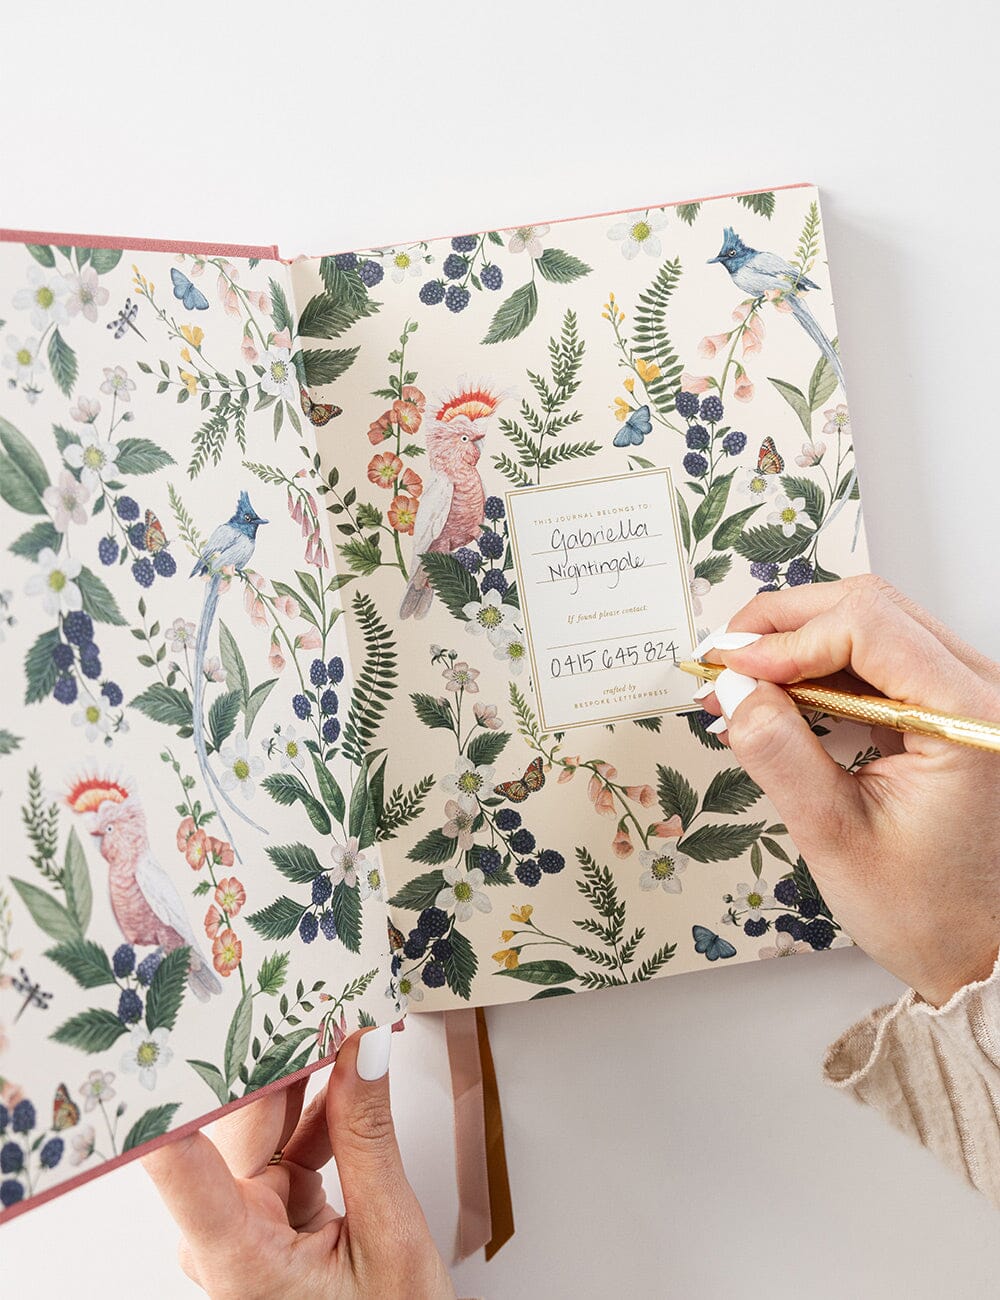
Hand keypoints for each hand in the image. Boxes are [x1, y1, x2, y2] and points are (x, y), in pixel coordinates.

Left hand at [143, 1026, 454, 1299]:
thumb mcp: (391, 1240)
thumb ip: (371, 1140)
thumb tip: (362, 1051)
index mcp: (239, 1258)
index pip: (180, 1164)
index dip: (173, 1090)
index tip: (173, 1027)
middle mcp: (227, 1239)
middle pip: (241, 1122)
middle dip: (279, 1055)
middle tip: (311, 987)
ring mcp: (247, 1226)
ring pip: (268, 1124)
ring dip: (307, 1075)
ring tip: (342, 1017)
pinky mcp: (270, 1216)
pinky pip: (291, 1144)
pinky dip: (323, 1110)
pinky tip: (351, 1068)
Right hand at [700, 575, 999, 1006]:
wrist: (984, 951)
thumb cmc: (927, 912)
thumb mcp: (835, 836)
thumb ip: (779, 752)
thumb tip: (735, 688)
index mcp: (968, 717)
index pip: (868, 626)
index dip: (786, 638)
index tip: (730, 669)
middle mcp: (980, 692)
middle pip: (870, 607)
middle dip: (784, 626)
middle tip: (723, 661)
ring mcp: (969, 696)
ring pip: (874, 624)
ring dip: (799, 643)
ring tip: (742, 682)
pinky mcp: (950, 707)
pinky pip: (882, 660)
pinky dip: (823, 667)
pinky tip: (781, 697)